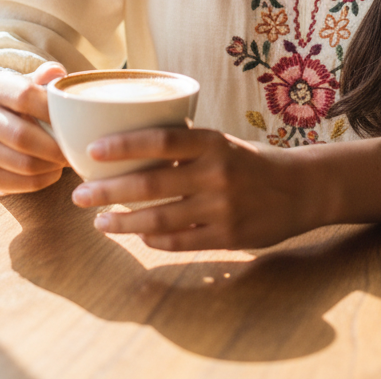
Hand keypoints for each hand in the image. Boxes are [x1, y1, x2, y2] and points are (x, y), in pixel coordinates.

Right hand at [0, 61, 68, 195]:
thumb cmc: (21, 98)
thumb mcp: (31, 80)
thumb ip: (46, 75)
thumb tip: (58, 75)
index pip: (26, 97)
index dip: (53, 110)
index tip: (75, 119)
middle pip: (23, 137)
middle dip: (56, 146)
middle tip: (77, 148)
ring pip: (23, 164)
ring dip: (52, 165)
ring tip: (68, 159)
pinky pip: (19, 184)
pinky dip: (43, 180)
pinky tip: (54, 171)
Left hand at [71, 126, 323, 250]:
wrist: (301, 189)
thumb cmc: (251, 162)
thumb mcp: (223, 143)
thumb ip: (185, 145)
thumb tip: (133, 139)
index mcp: (213, 142)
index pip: (161, 139)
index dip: (124, 144)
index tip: (92, 150)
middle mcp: (216, 172)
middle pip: (151, 182)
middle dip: (109, 190)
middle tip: (79, 195)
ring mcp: (222, 207)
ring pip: (160, 218)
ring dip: (124, 222)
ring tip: (99, 222)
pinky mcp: (228, 237)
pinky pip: (180, 242)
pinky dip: (154, 239)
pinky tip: (137, 236)